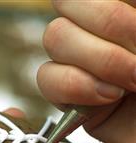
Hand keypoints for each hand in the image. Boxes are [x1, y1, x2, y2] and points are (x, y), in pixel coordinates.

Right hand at [37, 0, 135, 142]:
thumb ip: (132, 23)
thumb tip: (118, 4)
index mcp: (125, 18)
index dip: (105, 4)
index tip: (135, 29)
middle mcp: (99, 38)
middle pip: (66, 3)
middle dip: (107, 25)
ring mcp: (83, 68)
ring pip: (54, 38)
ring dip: (95, 60)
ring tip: (127, 86)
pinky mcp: (71, 101)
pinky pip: (47, 80)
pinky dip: (74, 87)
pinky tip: (107, 99)